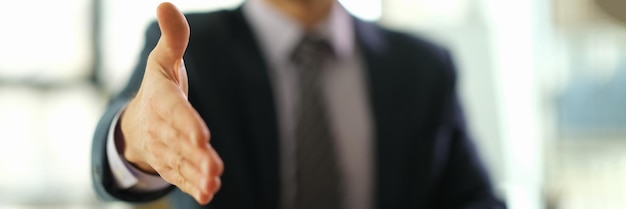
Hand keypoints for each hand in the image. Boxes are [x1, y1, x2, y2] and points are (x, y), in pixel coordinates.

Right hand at [117, 2, 222, 204]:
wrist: (136, 122)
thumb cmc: (158, 87)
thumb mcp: (163, 61)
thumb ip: (172, 38)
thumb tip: (165, 4)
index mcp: (161, 100)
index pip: (174, 112)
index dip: (186, 124)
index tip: (201, 135)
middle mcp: (160, 127)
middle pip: (179, 143)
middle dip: (196, 156)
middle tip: (214, 168)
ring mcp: (163, 149)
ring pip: (180, 163)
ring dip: (196, 175)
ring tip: (212, 185)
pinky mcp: (169, 164)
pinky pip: (178, 176)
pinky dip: (191, 186)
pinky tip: (206, 195)